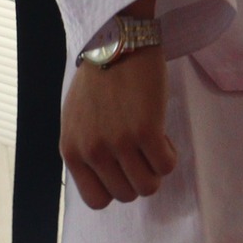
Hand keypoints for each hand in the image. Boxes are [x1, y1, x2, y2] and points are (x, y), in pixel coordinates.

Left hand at [60, 49, 176, 209]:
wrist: (115, 42)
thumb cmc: (98, 80)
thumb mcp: (75, 122)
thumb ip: (85, 151)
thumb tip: (104, 178)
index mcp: (72, 152)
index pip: (96, 201)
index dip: (116, 188)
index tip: (122, 168)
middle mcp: (92, 152)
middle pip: (126, 195)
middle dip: (139, 177)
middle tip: (141, 151)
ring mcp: (118, 142)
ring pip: (148, 186)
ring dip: (156, 170)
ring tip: (153, 144)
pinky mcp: (146, 130)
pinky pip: (166, 166)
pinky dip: (170, 156)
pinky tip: (163, 135)